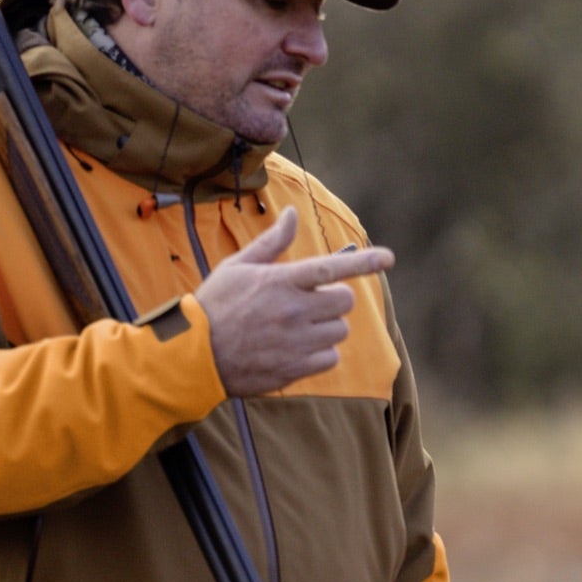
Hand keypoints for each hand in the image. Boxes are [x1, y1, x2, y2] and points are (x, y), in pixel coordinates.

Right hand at [195, 207, 394, 396]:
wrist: (193, 355)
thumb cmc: (215, 305)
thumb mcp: (237, 266)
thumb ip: (271, 242)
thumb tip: (292, 214)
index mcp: (280, 281)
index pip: (331, 267)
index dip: (363, 262)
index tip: (388, 258)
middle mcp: (293, 310)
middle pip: (345, 301)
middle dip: (334, 299)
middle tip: (312, 302)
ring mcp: (296, 341)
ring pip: (340, 330)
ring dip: (327, 327)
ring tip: (297, 327)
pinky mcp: (296, 367)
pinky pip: (331, 358)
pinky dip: (321, 354)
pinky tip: (297, 349)